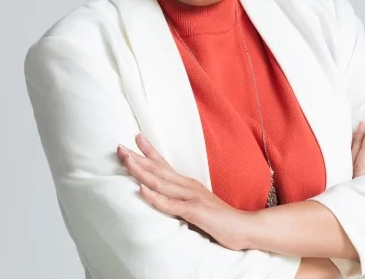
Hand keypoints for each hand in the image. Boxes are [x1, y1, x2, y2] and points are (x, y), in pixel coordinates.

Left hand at [117, 134, 250, 250]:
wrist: (244, 227)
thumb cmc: (220, 219)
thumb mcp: (197, 204)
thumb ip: (182, 199)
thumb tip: (166, 197)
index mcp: (187, 184)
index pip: (164, 164)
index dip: (150, 151)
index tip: (136, 137)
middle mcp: (188, 185)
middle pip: (158, 169)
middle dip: (137, 158)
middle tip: (120, 147)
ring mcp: (191, 197)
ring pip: (161, 183)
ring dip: (142, 172)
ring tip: (127, 161)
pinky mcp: (195, 211)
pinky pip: (171, 204)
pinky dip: (155, 197)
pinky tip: (142, 190)